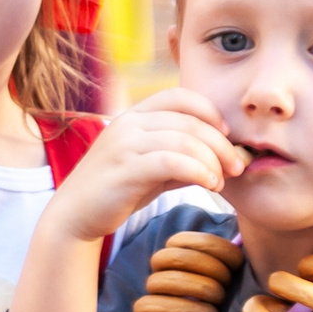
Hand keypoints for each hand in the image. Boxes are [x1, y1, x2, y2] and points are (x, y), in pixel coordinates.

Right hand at [42, 89, 245, 244]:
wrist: (75, 215)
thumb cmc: (116, 191)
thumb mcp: (152, 169)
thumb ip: (180, 158)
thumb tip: (220, 159)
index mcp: (134, 116)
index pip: (180, 96)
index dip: (210, 111)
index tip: (227, 135)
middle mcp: (128, 123)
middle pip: (189, 120)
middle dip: (221, 143)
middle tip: (237, 166)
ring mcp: (124, 144)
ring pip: (184, 140)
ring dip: (212, 160)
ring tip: (221, 181)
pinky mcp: (125, 168)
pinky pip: (171, 161)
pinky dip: (198, 171)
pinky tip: (209, 184)